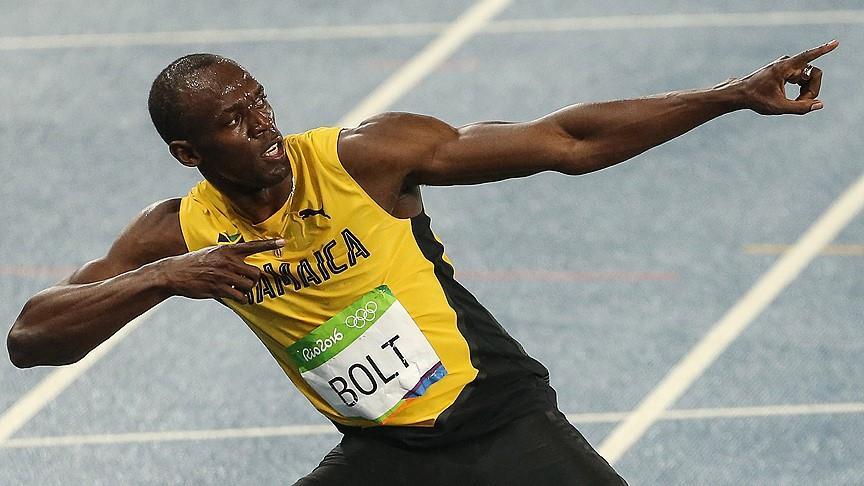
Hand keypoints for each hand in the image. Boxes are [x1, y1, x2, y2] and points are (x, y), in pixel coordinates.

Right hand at [156, 238, 283, 302]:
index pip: (252, 246)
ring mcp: (223, 275)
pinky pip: (240, 297)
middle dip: (253, 280)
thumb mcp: (212, 252)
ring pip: (249, 286)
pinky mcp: (218, 289)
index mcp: (227, 250)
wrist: (173, 272)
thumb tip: (245, 263)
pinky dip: (241, 299)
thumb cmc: (195, 262)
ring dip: (246, 290)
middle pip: (255, 274)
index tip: (283, 242)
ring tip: (236, 288)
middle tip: (245, 281)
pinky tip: (235, 296)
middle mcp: (227, 261)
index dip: (269, 244)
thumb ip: (229, 255)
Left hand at [739, 39, 837, 114]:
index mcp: (784, 67)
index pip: (808, 56)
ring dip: (807, 91)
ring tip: (795, 103)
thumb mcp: (778, 107)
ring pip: (809, 77)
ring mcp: (787, 66)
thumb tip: (819, 104)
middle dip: (812, 90)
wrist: (741, 94)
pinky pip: (803, 79)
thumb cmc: (756, 99)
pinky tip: (796, 99)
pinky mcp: (787, 71)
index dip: (823, 50)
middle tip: (801, 104)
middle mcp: (787, 63)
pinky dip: (802, 90)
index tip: (836, 42)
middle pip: (814, 74)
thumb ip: (800, 107)